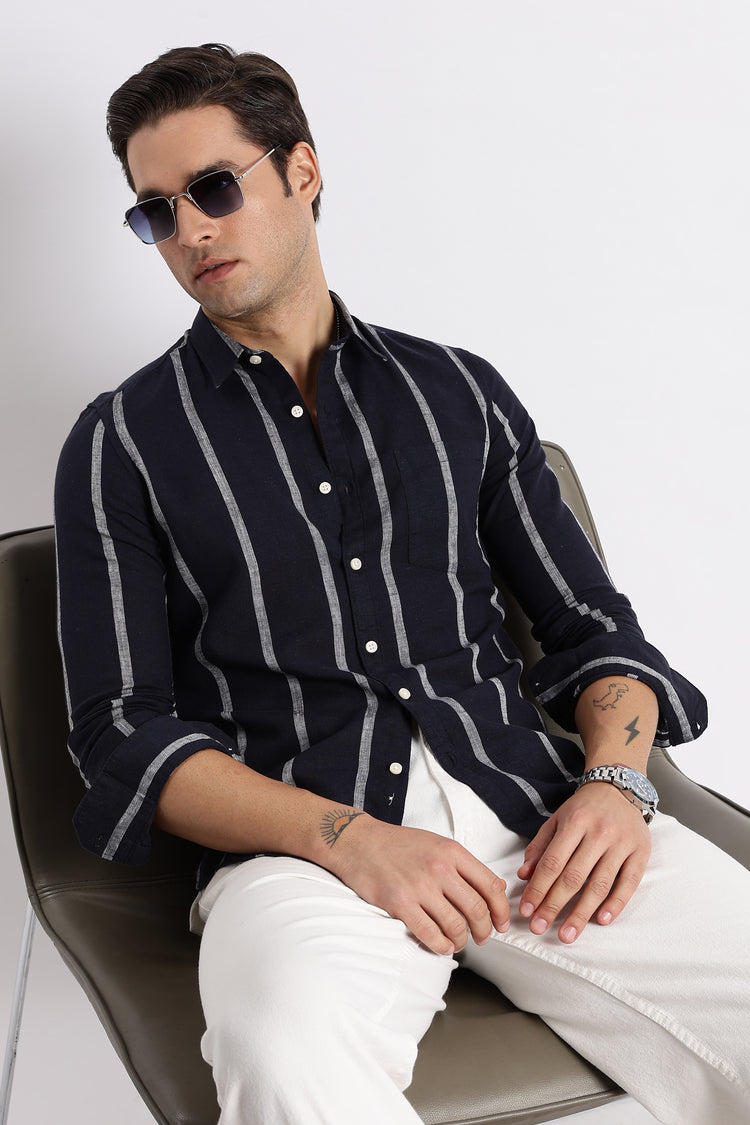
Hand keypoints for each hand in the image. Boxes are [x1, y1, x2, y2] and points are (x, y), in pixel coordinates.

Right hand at [328, 815, 510, 955]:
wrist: (358, 841)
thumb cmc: (398, 844)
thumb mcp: (437, 844)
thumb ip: (464, 865)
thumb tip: (495, 887)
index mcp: (452, 852)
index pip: (490, 885)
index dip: (501, 910)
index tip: (501, 923)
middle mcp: (439, 868)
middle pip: (477, 909)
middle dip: (484, 930)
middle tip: (482, 937)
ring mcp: (419, 886)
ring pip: (455, 925)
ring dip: (462, 940)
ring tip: (459, 942)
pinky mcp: (399, 903)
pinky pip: (429, 934)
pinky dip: (441, 946)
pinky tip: (442, 946)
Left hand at [517, 782, 650, 942]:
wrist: (618, 787)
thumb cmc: (584, 809)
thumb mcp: (557, 820)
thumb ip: (540, 847)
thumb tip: (524, 876)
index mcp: (575, 822)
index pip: (552, 862)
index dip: (538, 888)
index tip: (526, 910)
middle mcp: (599, 833)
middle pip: (574, 877)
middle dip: (554, 905)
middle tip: (539, 927)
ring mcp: (622, 843)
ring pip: (600, 885)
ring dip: (582, 913)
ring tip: (567, 934)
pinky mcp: (641, 852)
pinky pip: (629, 883)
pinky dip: (616, 904)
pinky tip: (602, 920)